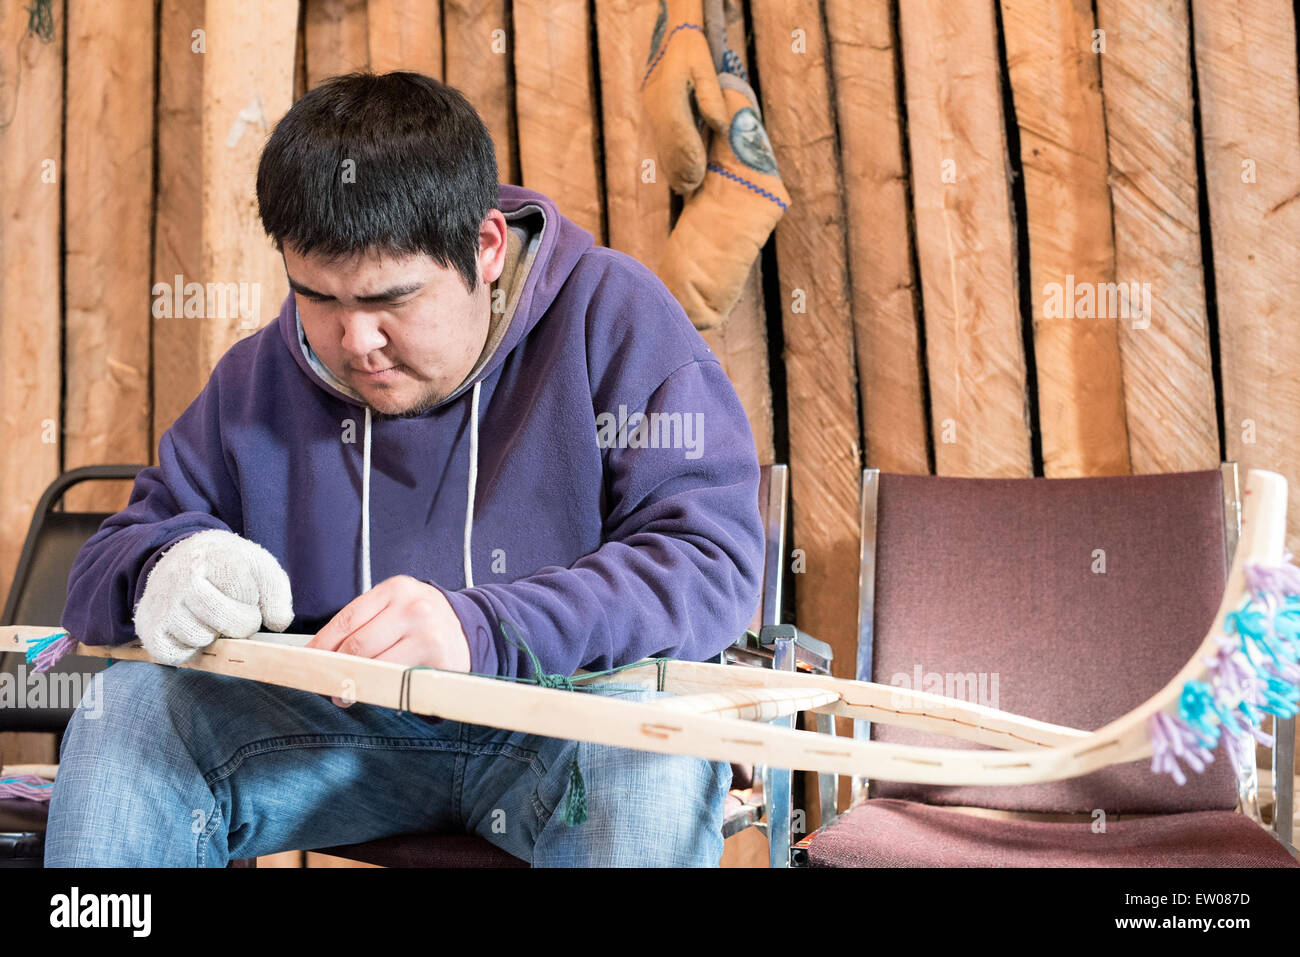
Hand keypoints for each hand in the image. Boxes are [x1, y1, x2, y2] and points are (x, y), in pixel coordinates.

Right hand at [133, 529, 294, 665]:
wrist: (183, 559)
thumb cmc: (227, 567)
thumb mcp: (259, 566)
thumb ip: (277, 592)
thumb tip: (278, 624)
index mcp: (214, 557)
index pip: (245, 593)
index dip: (253, 601)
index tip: (246, 594)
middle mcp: (182, 578)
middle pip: (225, 621)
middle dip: (241, 624)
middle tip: (235, 613)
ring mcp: (162, 604)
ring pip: (201, 639)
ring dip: (213, 636)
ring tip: (210, 618)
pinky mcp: (148, 627)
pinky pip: (176, 655)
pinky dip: (189, 651)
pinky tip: (193, 631)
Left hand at [307, 575, 470, 706]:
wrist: (471, 629)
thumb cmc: (422, 620)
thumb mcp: (396, 606)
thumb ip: (364, 623)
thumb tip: (320, 654)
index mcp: (395, 589)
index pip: (347, 619)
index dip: (322, 644)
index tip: (305, 661)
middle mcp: (412, 608)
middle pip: (357, 645)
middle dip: (334, 668)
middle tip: (323, 683)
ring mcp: (427, 633)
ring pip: (375, 665)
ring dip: (354, 684)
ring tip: (343, 693)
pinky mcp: (437, 659)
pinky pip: (397, 680)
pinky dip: (380, 689)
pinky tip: (373, 692)